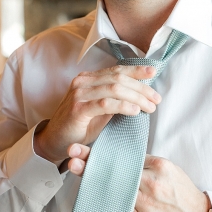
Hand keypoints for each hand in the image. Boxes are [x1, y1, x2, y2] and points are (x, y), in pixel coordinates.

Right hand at [34, 66, 160, 162]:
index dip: (136, 70)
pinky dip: (123, 106)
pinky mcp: (78, 109)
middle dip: (142, 88)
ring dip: (137, 98)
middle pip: (119, 78)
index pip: (117, 70)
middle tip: (156, 99)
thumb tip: (140, 94)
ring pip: (115, 89)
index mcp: (89, 79)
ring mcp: (79, 94)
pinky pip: (106, 104)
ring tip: (150, 107)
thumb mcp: (100, 109)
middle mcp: (83, 82)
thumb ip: (115, 99)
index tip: (153, 72)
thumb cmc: (80, 126)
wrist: (55, 141)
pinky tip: (135, 111)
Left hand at [68, 144, 209, 211]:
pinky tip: (91, 195)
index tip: (86, 149)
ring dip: (94, 182)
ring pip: (113, 190)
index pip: (126, 156)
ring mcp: (144, 203)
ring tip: (76, 171)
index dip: (105, 153)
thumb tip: (124, 159)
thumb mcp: (170, 171)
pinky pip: (117, 209)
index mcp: (158, 167)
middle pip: (116, 171)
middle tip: (73, 157)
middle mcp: (150, 183)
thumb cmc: (184, 194)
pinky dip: (105, 201)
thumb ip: (147, 164)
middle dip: (93, 164)